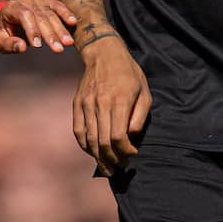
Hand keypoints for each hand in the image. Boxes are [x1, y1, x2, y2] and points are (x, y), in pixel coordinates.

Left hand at [0, 0, 77, 52]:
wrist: (7, 18)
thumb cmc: (3, 32)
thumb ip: (9, 44)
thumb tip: (22, 47)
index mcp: (12, 8)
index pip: (24, 16)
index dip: (32, 30)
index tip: (38, 46)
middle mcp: (26, 1)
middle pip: (40, 16)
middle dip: (50, 34)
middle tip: (59, 49)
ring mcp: (38, 0)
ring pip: (51, 14)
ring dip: (61, 29)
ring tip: (68, 43)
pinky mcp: (48, 2)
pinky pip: (58, 6)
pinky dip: (66, 14)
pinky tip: (73, 23)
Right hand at [72, 32, 150, 175]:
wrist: (104, 54)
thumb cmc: (129, 74)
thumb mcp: (144, 92)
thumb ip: (139, 116)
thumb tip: (131, 137)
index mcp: (120, 101)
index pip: (118, 136)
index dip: (125, 151)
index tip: (132, 154)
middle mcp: (100, 103)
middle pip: (102, 141)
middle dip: (112, 159)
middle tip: (119, 167)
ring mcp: (86, 104)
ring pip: (89, 139)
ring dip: (98, 156)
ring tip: (107, 167)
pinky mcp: (78, 104)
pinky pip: (78, 130)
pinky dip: (85, 144)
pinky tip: (93, 152)